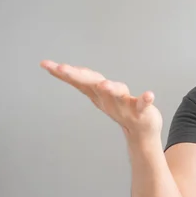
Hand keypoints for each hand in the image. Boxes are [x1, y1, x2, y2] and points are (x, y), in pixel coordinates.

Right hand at [40, 60, 162, 138]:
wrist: (142, 132)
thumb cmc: (121, 107)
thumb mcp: (100, 92)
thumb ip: (86, 80)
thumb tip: (65, 68)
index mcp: (98, 94)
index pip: (79, 81)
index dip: (63, 73)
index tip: (45, 64)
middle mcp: (108, 99)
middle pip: (91, 85)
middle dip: (77, 76)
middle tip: (62, 69)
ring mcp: (124, 106)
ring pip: (116, 95)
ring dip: (110, 89)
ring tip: (103, 85)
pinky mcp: (141, 111)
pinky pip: (143, 105)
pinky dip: (145, 100)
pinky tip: (149, 94)